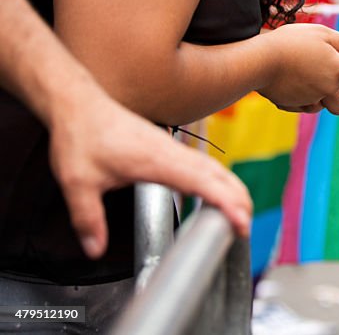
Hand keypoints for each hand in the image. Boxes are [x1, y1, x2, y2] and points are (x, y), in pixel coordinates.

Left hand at [48, 88, 252, 258]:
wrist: (79, 104)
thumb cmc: (81, 137)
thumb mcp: (77, 183)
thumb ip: (88, 219)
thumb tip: (95, 249)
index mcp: (156, 160)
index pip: (202, 183)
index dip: (225, 203)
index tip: (239, 223)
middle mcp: (170, 152)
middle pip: (217, 174)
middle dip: (238, 198)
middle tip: (246, 226)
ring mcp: (170, 147)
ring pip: (212, 167)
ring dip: (230, 187)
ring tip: (240, 210)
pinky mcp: (166, 146)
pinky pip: (200, 163)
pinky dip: (216, 178)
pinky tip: (214, 188)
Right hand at [257, 23, 338, 113]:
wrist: (258, 60)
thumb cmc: (290, 42)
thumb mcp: (320, 33)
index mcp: (338, 69)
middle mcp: (328, 88)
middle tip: (336, 78)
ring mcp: (311, 99)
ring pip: (328, 106)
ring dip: (326, 97)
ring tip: (311, 78)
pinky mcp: (294, 105)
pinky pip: (306, 107)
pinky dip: (305, 99)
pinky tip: (294, 83)